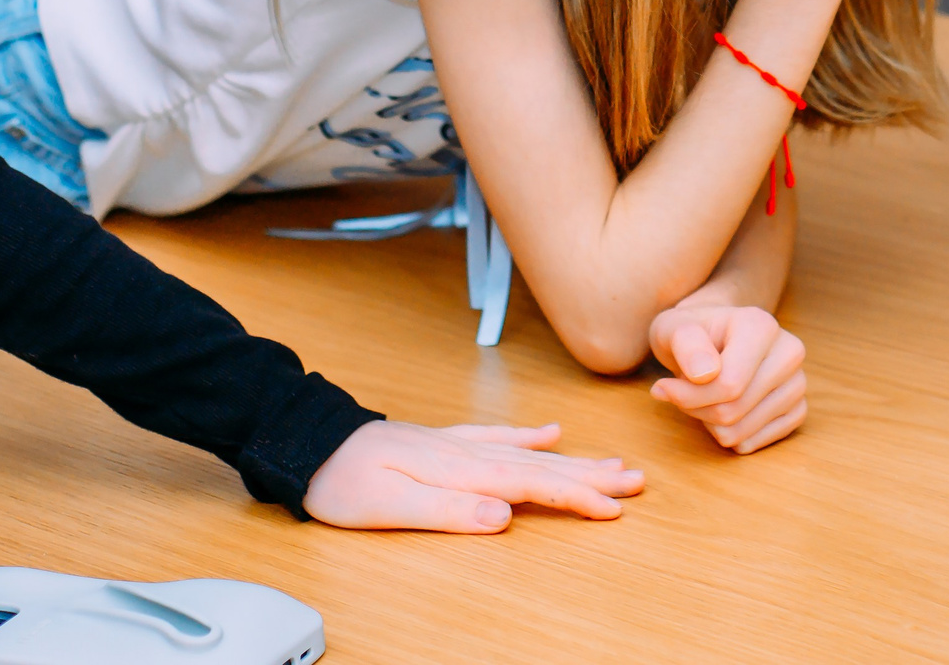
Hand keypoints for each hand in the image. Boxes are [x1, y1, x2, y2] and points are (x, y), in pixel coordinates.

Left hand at [300, 420, 642, 531]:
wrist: (311, 444)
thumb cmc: (344, 481)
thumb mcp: (389, 506)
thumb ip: (448, 511)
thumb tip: (503, 515)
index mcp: (460, 471)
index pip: (532, 485)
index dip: (576, 497)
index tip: (615, 508)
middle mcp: (467, 453)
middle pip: (543, 465)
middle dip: (591, 474)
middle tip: (637, 481)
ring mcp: (457, 444)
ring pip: (529, 451)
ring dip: (573, 457)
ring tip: (612, 461)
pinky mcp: (443, 442)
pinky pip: (498, 436)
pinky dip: (528, 435)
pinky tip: (550, 432)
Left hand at [649, 301, 807, 452]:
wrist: (713, 338)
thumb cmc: (690, 335)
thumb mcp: (672, 328)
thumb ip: (685, 344)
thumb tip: (705, 373)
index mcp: (762, 326)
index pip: (729, 385)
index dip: (689, 396)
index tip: (663, 387)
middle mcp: (789, 352)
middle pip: (734, 410)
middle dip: (697, 410)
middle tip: (682, 393)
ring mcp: (798, 383)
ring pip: (742, 431)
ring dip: (710, 424)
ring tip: (704, 397)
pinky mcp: (797, 409)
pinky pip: (754, 444)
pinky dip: (729, 436)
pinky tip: (723, 410)